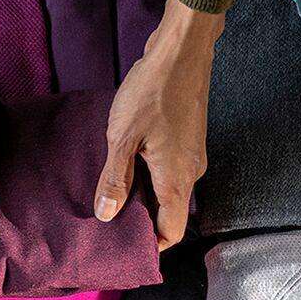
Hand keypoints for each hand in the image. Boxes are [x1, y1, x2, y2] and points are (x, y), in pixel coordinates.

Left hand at [94, 0, 222, 248]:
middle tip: (109, 219)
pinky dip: (151, 175)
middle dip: (143, 221)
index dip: (152, 245)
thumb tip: (107, 216)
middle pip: (171, 213)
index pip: (172, 231)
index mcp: (177, 179)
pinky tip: (127, 163)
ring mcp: (193, 155)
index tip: (126, 247)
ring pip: (170, 190)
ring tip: (113, 191)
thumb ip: (115, 179)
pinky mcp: (188, 139)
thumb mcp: (123, 137)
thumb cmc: (152, 92)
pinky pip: (171, 170)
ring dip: (145, 195)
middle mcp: (191, 172)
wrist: (182, 53)